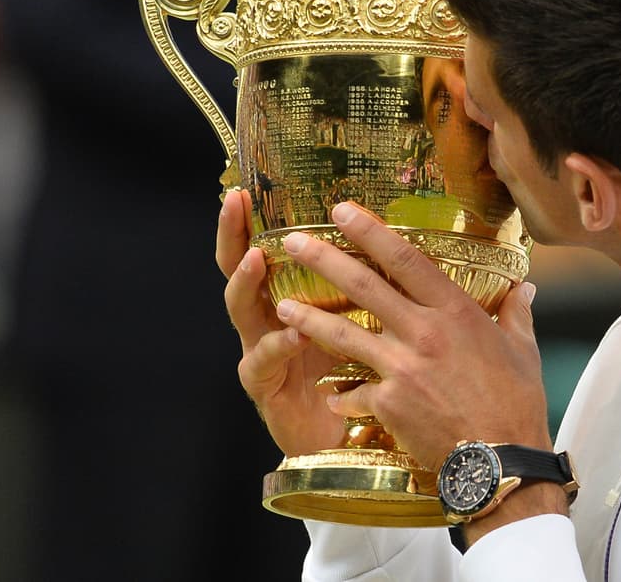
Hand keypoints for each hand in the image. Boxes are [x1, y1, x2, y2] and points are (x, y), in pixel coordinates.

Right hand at [217, 189, 341, 455]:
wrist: (343, 434)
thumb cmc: (351, 371)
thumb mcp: (356, 319)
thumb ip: (361, 285)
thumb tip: (387, 235)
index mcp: (288, 297)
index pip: (266, 249)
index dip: (255, 220)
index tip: (250, 186)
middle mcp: (266, 318)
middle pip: (238, 269)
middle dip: (234, 235)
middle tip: (235, 203)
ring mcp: (259, 350)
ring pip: (241, 310)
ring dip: (247, 282)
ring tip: (257, 259)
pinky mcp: (264, 385)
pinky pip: (263, 360)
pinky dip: (279, 343)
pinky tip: (295, 331)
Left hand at [273, 201, 551, 471]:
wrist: (502, 461)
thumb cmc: (517, 403)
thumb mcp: (523, 350)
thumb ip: (516, 313)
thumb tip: (523, 288)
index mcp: (456, 312)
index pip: (406, 258)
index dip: (371, 231)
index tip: (343, 211)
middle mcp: (424, 332)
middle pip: (363, 285)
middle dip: (324, 259)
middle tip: (294, 241)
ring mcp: (401, 367)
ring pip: (343, 333)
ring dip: (308, 318)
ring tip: (282, 307)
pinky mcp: (388, 402)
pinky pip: (354, 391)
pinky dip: (342, 392)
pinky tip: (330, 393)